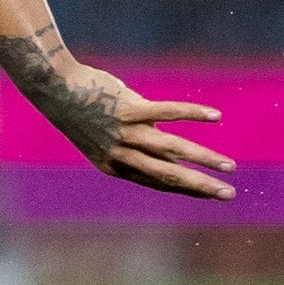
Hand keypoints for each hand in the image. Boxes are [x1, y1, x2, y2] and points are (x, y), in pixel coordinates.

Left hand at [42, 61, 235, 200]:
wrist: (55, 89)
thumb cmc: (81, 111)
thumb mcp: (105, 134)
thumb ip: (136, 142)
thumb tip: (168, 145)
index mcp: (115, 166)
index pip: (157, 182)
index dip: (185, 188)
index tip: (209, 192)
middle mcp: (122, 154)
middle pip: (168, 175)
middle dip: (200, 186)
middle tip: (227, 195)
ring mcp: (125, 132)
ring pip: (170, 149)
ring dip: (203, 159)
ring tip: (228, 166)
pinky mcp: (128, 109)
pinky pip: (166, 112)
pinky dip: (192, 114)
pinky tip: (215, 117)